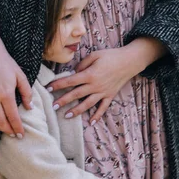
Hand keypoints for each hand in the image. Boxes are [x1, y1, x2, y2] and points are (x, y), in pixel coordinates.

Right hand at [0, 36, 32, 137]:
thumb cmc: (6, 64)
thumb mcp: (21, 76)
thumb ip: (26, 92)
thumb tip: (29, 108)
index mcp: (6, 92)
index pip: (12, 115)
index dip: (17, 126)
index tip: (21, 134)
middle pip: (0, 121)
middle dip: (8, 130)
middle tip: (15, 135)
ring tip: (6, 130)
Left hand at [47, 38, 165, 124]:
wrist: (129, 61)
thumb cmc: (110, 56)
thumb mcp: (94, 55)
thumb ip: (82, 65)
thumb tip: (73, 73)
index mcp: (90, 74)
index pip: (70, 81)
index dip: (58, 84)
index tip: (48, 88)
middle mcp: (95, 85)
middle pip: (76, 94)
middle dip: (63, 100)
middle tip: (53, 106)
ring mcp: (103, 92)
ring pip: (87, 104)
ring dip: (76, 110)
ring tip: (66, 116)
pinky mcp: (110, 96)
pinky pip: (103, 108)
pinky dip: (97, 116)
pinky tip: (90, 123)